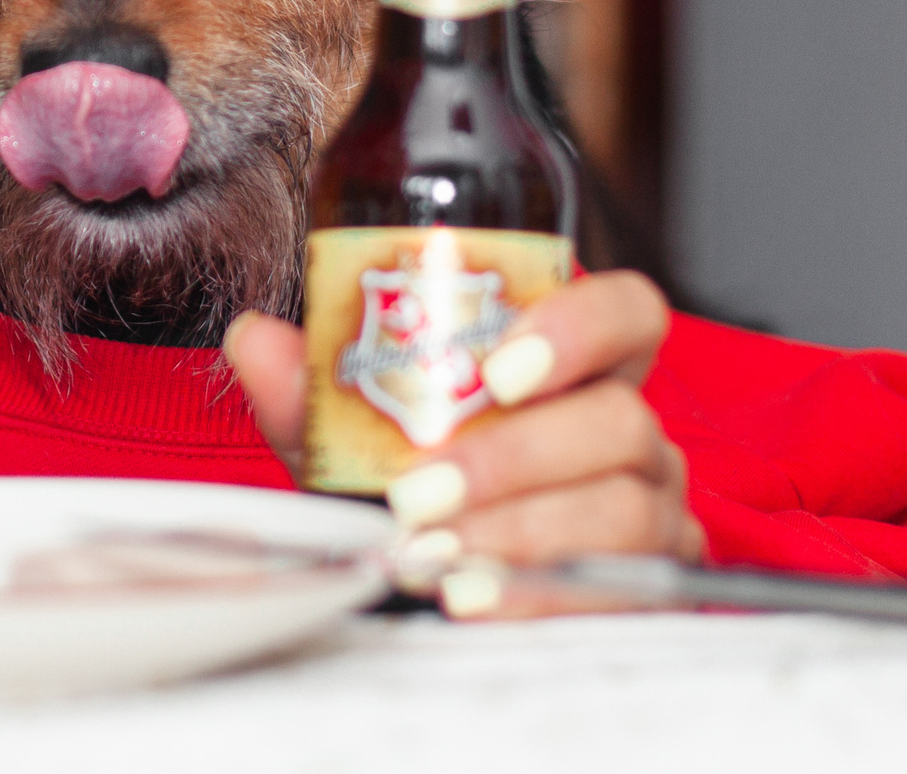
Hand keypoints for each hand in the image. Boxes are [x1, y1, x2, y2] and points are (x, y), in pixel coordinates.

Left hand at [224, 270, 702, 618]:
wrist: (437, 586)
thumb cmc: (416, 488)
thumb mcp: (356, 440)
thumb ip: (313, 390)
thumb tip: (254, 338)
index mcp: (576, 367)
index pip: (626, 312)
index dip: (580, 326)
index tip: (498, 369)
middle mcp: (630, 428)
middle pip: (619, 419)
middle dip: (513, 456)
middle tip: (421, 489)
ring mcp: (652, 508)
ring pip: (622, 506)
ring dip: (518, 530)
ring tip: (434, 550)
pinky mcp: (650, 587)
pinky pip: (617, 587)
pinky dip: (537, 593)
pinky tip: (473, 594)